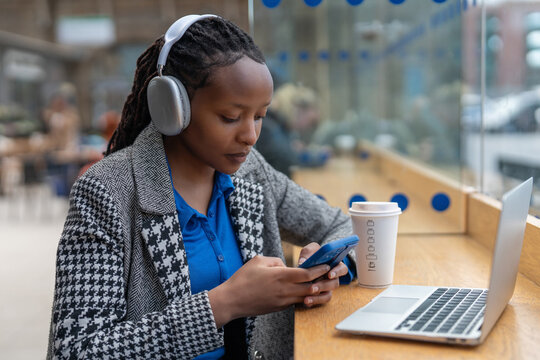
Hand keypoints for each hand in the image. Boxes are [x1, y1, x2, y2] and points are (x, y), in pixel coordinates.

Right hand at [208, 255, 329, 326]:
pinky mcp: (279, 308)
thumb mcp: (258, 261)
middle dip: (321, 280)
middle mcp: (284, 290)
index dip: (319, 269)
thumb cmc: (243, 279)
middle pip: (311, 287)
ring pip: (305, 297)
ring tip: (321, 284)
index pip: (307, 274)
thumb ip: (275, 261)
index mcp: (280, 276)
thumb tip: (284, 265)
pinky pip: (295, 302)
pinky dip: (303, 297)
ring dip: (314, 291)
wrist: (232, 301)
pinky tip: (305, 292)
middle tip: (329, 274)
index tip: (326, 264)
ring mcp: (282, 301)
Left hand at [297, 242, 348, 307]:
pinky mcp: (321, 295)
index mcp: (335, 265)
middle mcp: (333, 278)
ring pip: (328, 295)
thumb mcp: (309, 251)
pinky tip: (306, 302)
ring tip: (307, 298)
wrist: (304, 266)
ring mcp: (327, 287)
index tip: (329, 275)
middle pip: (334, 284)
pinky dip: (313, 302)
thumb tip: (303, 262)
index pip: (342, 269)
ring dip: (318, 297)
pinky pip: (320, 301)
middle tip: (313, 287)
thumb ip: (308, 253)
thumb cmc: (311, 256)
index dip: (337, 272)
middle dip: (323, 286)